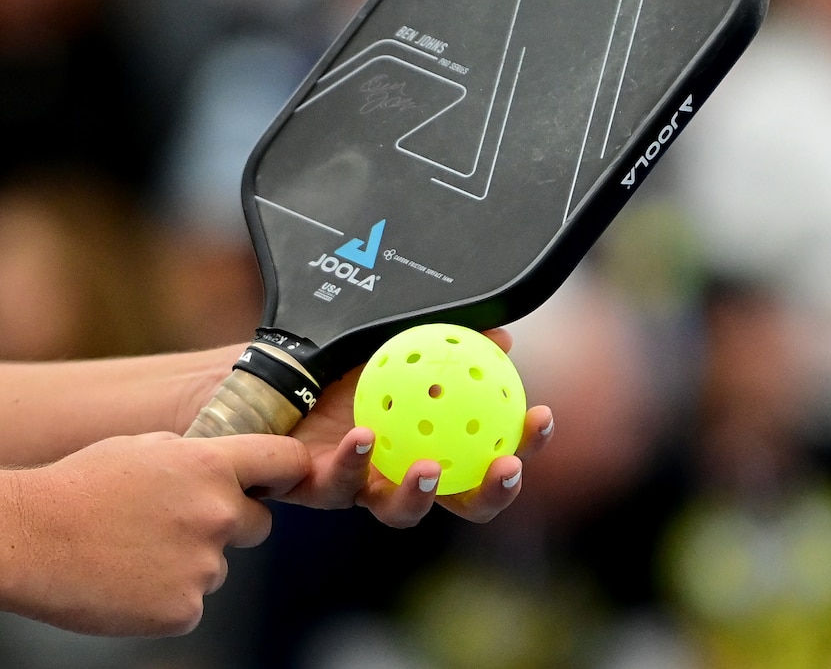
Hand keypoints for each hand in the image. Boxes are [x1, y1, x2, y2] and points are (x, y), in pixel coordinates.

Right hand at [3, 431, 309, 636]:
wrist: (31, 538)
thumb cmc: (84, 485)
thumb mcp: (148, 447)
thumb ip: (196, 455)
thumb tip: (224, 463)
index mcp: (213, 465)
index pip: (286, 462)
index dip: (287, 471)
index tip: (281, 479)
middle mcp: (219, 513)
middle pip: (260, 524)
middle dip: (233, 524)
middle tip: (183, 523)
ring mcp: (204, 565)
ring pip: (220, 566)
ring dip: (194, 561)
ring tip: (142, 550)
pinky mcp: (183, 610)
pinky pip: (193, 601)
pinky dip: (170, 596)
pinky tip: (134, 580)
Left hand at [281, 329, 554, 526]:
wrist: (274, 367)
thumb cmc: (341, 358)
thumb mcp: (397, 341)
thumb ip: (448, 342)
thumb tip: (502, 336)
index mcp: (430, 438)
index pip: (486, 452)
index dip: (521, 444)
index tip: (540, 417)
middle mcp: (402, 470)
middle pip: (459, 499)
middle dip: (490, 494)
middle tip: (506, 468)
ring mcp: (361, 485)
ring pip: (399, 510)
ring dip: (419, 495)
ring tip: (429, 467)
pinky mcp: (315, 487)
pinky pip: (338, 483)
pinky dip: (354, 461)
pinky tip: (364, 436)